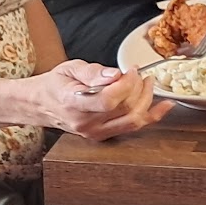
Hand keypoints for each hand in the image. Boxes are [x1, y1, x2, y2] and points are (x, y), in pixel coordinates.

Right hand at [29, 61, 169, 139]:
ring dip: (147, 100)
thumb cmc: (55, 84)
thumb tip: (115, 74)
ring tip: (149, 83)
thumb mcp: (69, 68)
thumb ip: (92, 71)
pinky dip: (151, 117)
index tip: (132, 70)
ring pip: (132, 121)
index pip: (108, 100)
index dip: (126, 84)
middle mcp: (84, 122)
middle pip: (124, 109)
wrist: (40, 105)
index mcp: (73, 103)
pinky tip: (165, 106)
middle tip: (140, 73)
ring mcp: (94, 132)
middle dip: (139, 88)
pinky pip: (131, 128)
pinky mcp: (102, 136)